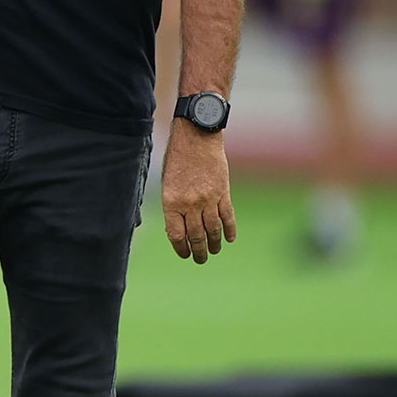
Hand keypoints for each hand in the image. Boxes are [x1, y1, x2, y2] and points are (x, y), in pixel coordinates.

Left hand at [161, 122, 237, 263]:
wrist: (197, 136)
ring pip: (213, 230)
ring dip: (214, 244)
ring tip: (214, 251)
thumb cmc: (177, 158)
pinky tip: (229, 239)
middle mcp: (190, 204)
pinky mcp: (223, 192)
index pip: (176, 235)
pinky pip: (228, 217)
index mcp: (172, 202)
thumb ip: (172, 206)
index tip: (184, 254)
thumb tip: (178, 229)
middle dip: (198, 251)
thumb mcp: (166, 182)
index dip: (180, 249)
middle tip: (200, 260)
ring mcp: (208, 199)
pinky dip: (230, 230)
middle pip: (196, 236)